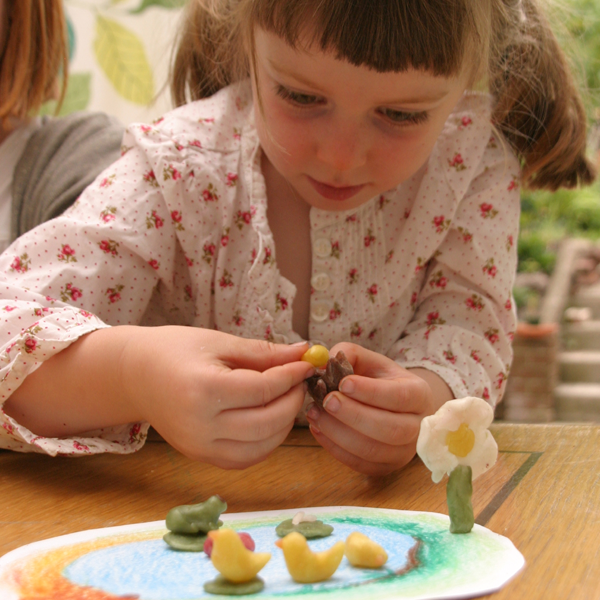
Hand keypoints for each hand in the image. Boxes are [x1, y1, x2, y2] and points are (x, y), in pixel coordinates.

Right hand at [122, 327, 313, 468]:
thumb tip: (303, 352)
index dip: (292, 376)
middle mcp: (201, 425)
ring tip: (287, 398)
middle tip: (300, 381)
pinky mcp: (201, 457)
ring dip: (284, 424)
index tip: (307, 363)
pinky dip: (267, 441)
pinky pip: (246, 458)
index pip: (264, 390)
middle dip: (293, 401)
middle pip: (267, 422)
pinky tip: (270, 418)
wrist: (135, 375)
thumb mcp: (219, 343)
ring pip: (261, 446)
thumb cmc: (175, 351)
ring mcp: (199, 447)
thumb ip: (263, 352)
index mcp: (203, 390)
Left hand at [305, 342, 450, 475]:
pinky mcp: (386, 467)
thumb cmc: (380, 380)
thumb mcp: (370, 360)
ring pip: (373, 450)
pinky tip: (318, 429)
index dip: (370, 392)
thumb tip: (322, 361)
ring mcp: (403, 452)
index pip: (399, 396)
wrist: (396, 407)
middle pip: (390, 429)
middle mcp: (417, 427)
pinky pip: (360, 464)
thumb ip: (348, 354)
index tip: (343, 383)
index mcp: (418, 394)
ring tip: (315, 414)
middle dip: (354, 415)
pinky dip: (335, 448)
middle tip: (326, 401)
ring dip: (339, 433)